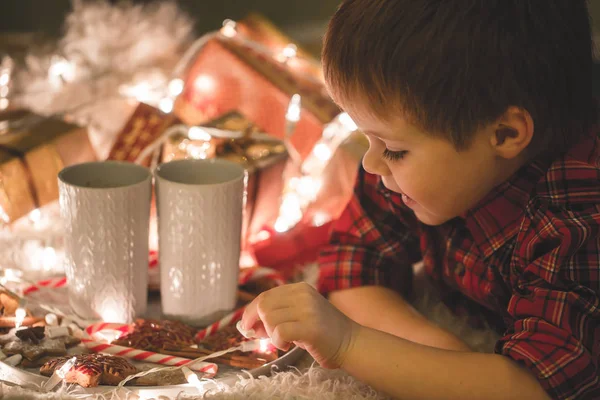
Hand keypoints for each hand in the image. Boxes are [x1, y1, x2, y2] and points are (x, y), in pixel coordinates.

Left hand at [240, 282, 358, 368]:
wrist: (350, 343)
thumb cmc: (322, 332)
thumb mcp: (298, 316)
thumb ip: (276, 315)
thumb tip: (247, 323)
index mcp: (300, 288)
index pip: (265, 296)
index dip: (250, 311)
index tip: (246, 325)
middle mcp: (303, 294)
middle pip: (264, 305)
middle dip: (257, 323)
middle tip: (262, 336)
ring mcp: (308, 309)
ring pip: (270, 318)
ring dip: (271, 334)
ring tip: (283, 341)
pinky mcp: (311, 327)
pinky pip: (279, 332)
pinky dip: (277, 341)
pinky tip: (286, 345)